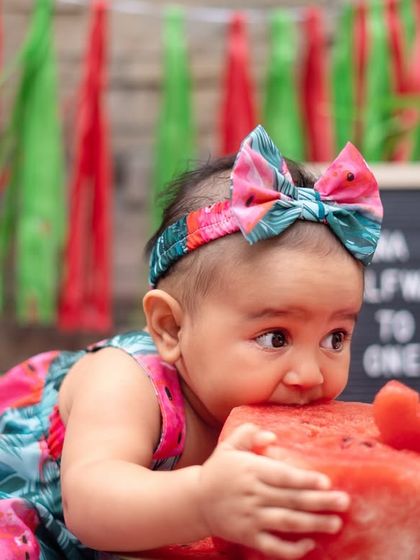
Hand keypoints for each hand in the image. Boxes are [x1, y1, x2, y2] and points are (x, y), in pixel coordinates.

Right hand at [197, 423, 349, 559]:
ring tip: (335, 523)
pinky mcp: (248, 536)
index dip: (304, 480)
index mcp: (250, 470)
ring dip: (312, 524)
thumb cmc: (218, 470)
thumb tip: (272, 437)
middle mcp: (252, 494)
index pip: (282, 476)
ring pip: (286, 522)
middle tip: (344, 503)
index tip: (326, 482)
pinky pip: (272, 546)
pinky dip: (291, 548)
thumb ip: (250, 434)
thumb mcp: (229, 445)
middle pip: (290, 499)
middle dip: (319, 502)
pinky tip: (310, 544)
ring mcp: (250, 518)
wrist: (195, 501)